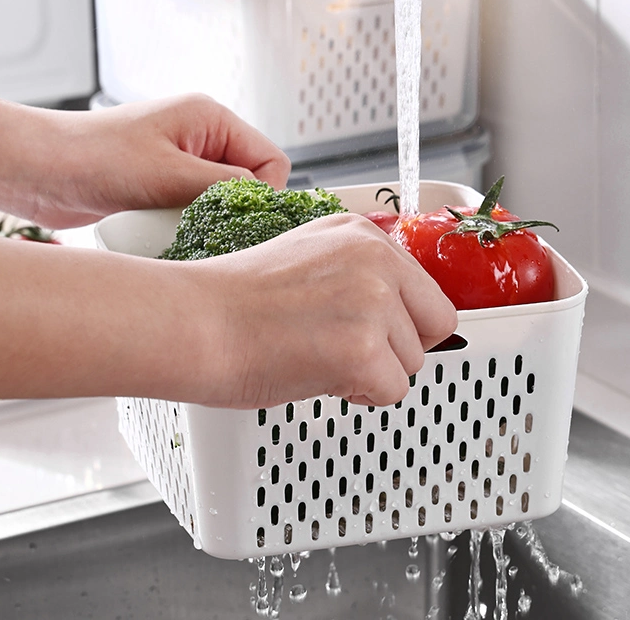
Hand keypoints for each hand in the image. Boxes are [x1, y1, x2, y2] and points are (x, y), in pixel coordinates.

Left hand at [20, 93, 290, 228]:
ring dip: (204, 220)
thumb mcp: (168, 174)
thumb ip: (223, 185)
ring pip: (221, 201)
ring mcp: (181, 161)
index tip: (239, 216)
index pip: (270, 160)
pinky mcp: (162, 185)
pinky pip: (193, 211)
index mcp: (210, 118)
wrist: (36, 170)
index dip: (263, 192)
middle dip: (231, 208)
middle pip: (248, 182)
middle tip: (205, 225)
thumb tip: (261, 200)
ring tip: (172, 224)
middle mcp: (201, 138)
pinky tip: (160, 230)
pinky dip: (184, 225)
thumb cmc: (93, 158)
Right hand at [182, 213, 457, 408]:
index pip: (425, 290)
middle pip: (434, 325)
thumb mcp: (309, 257)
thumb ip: (359, 274)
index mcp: (363, 234)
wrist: (195, 322)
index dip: (401, 322)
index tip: (374, 333)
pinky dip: (359, 395)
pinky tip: (317, 374)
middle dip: (398, 348)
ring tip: (318, 356)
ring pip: (412, 363)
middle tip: (347, 350)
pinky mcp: (363, 350)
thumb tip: (397, 312)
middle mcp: (376, 260)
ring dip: (372, 372)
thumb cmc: (236, 299)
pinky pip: (392, 392)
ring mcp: (372, 302)